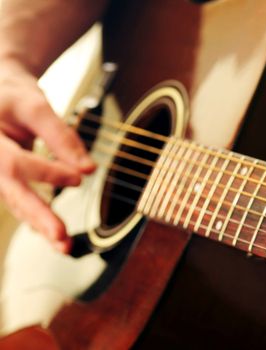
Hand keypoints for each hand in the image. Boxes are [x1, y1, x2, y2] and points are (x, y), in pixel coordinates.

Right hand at [0, 59, 94, 252]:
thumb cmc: (11, 96)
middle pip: (11, 192)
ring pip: (16, 203)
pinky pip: (21, 202)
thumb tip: (89, 169)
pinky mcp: (6, 182)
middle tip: (61, 237)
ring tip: (64, 246)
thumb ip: (61, 136)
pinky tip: (54, 235)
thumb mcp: (35, 106)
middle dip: (38, 216)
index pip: (15, 164)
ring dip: (41, 225)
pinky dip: (38, 218)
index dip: (48, 173)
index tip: (78, 177)